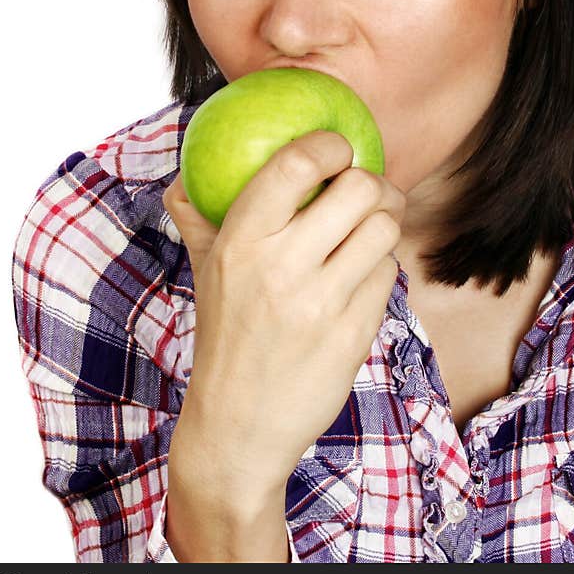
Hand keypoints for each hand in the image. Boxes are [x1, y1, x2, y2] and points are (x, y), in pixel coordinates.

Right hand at [162, 130, 405, 497]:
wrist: (239, 428)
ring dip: (386, 222)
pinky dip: (383, 266)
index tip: (338, 148)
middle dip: (374, 182)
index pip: (295, 165)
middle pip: (360, 189)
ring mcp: (322, 303)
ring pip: (384, 229)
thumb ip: (199, 221)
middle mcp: (281, 268)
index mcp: (240, 242)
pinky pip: (389, 273)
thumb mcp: (205, 274)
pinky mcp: (354, 333)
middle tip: (369, 191)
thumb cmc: (225, 337)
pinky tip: (364, 274)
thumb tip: (184, 178)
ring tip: (372, 228)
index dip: (329, 145)